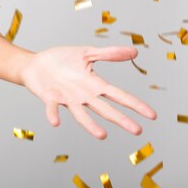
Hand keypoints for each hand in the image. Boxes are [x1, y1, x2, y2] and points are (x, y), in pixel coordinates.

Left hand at [20, 46, 156, 138]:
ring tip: (102, 135)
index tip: (152, 115)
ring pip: (81, 114)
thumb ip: (109, 54)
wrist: (35, 64)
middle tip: (137, 130)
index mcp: (94, 84)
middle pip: (105, 109)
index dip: (135, 104)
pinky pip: (52, 108)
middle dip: (120, 119)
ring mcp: (67, 99)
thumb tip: (135, 52)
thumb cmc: (62, 59)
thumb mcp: (87, 53)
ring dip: (90, 124)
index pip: (119, 95)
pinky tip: (55, 122)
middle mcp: (83, 95)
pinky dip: (53, 114)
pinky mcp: (49, 98)